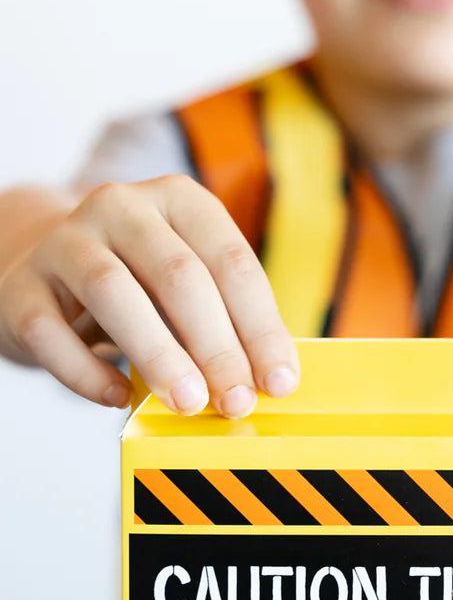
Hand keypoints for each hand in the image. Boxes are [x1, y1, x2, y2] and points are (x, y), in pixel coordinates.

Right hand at [0, 176, 299, 416]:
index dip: (260, 326)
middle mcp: (120, 206)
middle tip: (236, 401)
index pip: (231, 260)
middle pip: (178, 274)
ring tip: (188, 402)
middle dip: (216, 346)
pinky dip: (87, 372)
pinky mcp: (21, 285)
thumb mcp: (182, 283)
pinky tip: (118, 398)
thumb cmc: (135, 282)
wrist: (40, 265)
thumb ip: (222, 320)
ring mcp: (65, 241)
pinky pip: (52, 332)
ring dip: (158, 353)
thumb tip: (262, 382)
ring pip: (114, 291)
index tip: (279, 382)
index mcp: (177, 197)